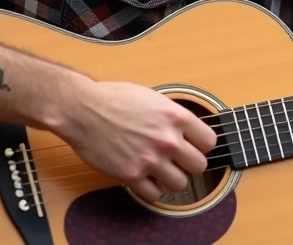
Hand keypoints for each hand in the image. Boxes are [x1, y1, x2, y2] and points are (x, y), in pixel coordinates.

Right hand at [56, 79, 217, 202]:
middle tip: (178, 160)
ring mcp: (150, 159)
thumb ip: (172, 116)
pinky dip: (152, 189)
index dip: (202, 145)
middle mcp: (167, 140)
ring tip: (161, 170)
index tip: (194, 146)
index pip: (209, 141)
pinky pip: (154, 194)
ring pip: (181, 184)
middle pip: (199, 166)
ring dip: (172, 178)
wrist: (83, 110)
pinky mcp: (131, 175)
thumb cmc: (114, 98)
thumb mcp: (153, 98)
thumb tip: (187, 129)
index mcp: (176, 117)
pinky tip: (146, 178)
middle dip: (189, 164)